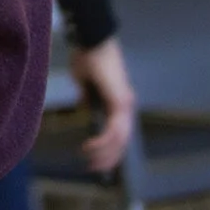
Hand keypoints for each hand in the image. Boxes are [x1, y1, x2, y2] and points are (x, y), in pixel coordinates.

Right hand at [70, 38, 137, 173]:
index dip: (110, 148)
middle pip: (122, 141)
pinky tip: (90, 147)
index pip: (118, 132)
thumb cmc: (87, 55)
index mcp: (118, 101)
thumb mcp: (84, 81)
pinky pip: (114, 130)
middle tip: (95, 170)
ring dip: (105, 153)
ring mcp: (124, 104)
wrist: (92, 40)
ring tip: (90, 161)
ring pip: (119, 139)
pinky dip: (102, 142)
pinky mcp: (119, 102)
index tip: (97, 160)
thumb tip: (85, 108)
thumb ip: (86, 96)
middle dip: (109, 158)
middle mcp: (125, 105)